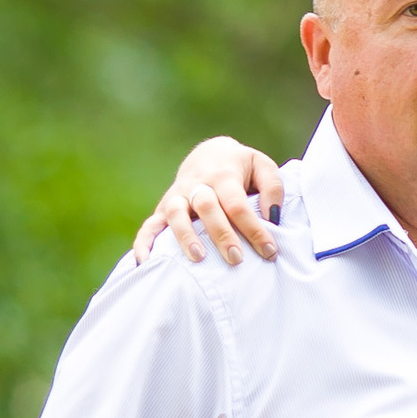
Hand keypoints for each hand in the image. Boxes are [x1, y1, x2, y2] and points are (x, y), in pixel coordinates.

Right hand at [131, 137, 285, 265]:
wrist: (208, 154)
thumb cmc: (240, 167)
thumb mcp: (262, 166)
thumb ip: (272, 188)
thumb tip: (272, 217)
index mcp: (223, 175)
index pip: (238, 204)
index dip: (254, 228)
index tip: (270, 251)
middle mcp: (197, 184)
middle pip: (207, 208)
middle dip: (221, 234)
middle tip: (235, 258)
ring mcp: (177, 196)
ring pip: (176, 214)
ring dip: (185, 236)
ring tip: (197, 258)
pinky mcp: (163, 209)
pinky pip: (150, 225)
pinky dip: (144, 243)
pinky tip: (146, 263)